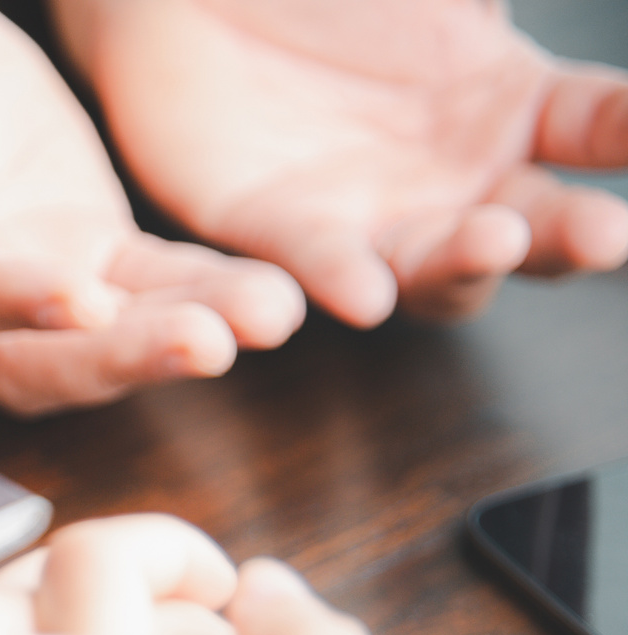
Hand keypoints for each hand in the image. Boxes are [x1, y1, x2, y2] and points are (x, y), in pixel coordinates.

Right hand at [0, 0, 303, 413]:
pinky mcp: (80, 253)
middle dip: (114, 356)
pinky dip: (207, 296)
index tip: (76, 294)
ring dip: (177, 338)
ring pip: (97, 340)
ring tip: (267, 316)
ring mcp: (15, 280)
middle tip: (206, 340)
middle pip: (24, 354)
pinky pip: (147, 291)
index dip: (0, 299)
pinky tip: (278, 292)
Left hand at [54, 0, 627, 325]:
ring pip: (436, 269)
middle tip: (604, 232)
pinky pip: (316, 268)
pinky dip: (343, 280)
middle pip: (535, 226)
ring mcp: (373, 216)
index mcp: (513, 102)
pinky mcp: (278, 234)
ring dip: (467, 263)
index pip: (602, 126)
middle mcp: (455, 179)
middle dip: (568, 232)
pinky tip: (364, 294)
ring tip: (492, 240)